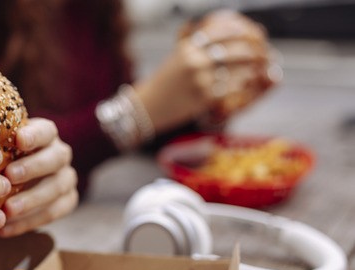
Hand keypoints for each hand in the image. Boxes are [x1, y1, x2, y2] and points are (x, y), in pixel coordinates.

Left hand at [0, 118, 77, 236]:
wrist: (14, 181)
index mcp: (46, 135)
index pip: (46, 130)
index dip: (35, 135)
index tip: (19, 140)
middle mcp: (60, 154)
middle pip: (55, 159)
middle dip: (32, 168)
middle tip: (9, 177)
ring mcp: (66, 178)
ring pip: (56, 189)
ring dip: (30, 201)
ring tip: (6, 211)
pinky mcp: (67, 201)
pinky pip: (53, 213)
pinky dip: (29, 222)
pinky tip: (5, 230)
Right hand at [134, 9, 279, 131]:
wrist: (147, 107)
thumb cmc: (163, 82)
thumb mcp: (174, 57)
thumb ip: (189, 41)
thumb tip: (199, 22)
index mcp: (188, 48)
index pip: (220, 32)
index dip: (239, 30)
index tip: (251, 32)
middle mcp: (194, 61)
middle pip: (233, 50)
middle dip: (253, 50)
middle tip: (264, 52)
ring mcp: (200, 80)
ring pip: (236, 69)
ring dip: (252, 68)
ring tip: (260, 67)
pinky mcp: (204, 97)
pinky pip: (231, 88)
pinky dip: (243, 84)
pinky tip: (249, 83)